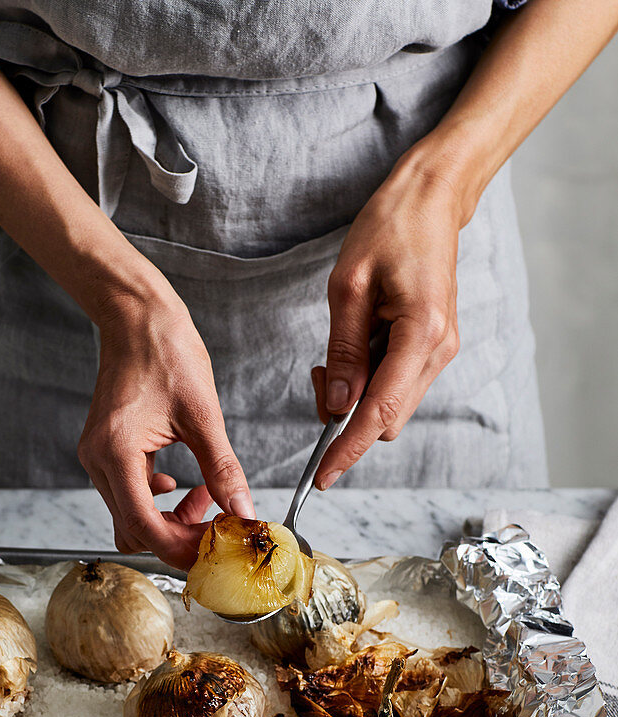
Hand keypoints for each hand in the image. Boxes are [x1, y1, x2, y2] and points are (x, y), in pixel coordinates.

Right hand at [78, 292, 254, 569]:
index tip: (214, 547)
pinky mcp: (106, 452)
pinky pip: (129, 495)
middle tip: (218, 527)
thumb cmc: (166, 352)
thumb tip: (243, 511)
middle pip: (134, 530)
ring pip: (131, 517)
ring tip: (208, 499)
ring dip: (170, 521)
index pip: (142, 525)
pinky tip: (186, 485)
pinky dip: (159, 503)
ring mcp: (98, 458)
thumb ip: (222, 469)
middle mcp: (98, 461)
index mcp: (116, 452)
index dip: (179, 546)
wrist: (137, 318)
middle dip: (177, 538)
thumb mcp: (204, 415)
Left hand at [311, 157, 463, 487]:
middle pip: (386, 418)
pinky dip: (369, 381)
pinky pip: (396, 384)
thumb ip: (344, 351)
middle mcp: (439, 350)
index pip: (380, 412)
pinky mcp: (433, 346)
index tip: (321, 476)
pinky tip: (355, 349)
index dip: (347, 449)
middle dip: (345, 417)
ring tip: (334, 357)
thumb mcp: (349, 286)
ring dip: (357, 397)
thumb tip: (337, 405)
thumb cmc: (390, 228)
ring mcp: (440, 351)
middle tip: (318, 374)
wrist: (431, 199)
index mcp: (422, 334)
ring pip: (391, 405)